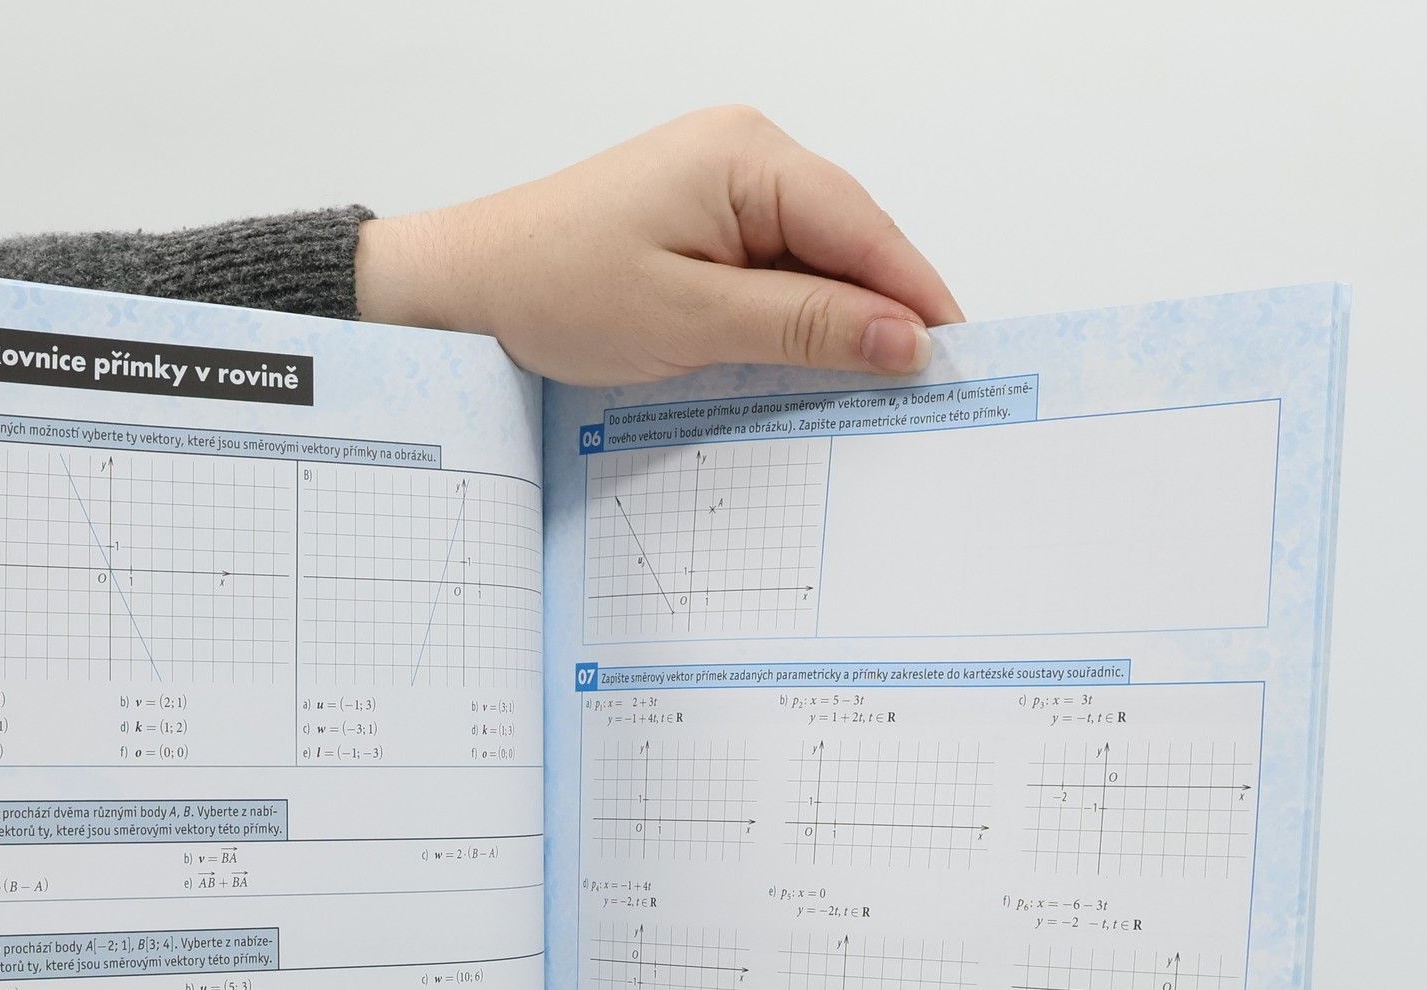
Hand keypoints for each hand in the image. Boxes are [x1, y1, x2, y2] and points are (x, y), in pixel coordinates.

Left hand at [355, 105, 961, 384]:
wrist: (466, 290)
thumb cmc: (554, 289)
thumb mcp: (690, 319)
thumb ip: (804, 325)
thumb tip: (902, 338)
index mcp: (747, 155)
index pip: (865, 229)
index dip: (917, 299)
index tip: (959, 363)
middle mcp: (745, 155)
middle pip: (850, 243)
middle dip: (883, 316)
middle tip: (923, 397)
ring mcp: (724, 188)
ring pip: (816, 264)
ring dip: (838, 326)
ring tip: (868, 396)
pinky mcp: (704, 226)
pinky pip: (775, 274)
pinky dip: (795, 323)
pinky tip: (806, 371)